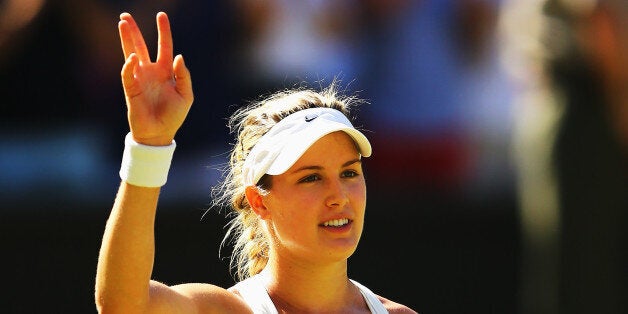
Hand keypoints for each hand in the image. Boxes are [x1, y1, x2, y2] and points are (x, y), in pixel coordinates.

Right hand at [118, 12, 192, 145]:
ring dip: (126, 39)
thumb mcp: (186, 95)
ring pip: (130, 54)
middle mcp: (150, 72)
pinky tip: (132, 58)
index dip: (163, 31)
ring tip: (122, 23)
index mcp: (165, 71)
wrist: (160, 134)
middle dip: (134, 31)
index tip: (161, 15)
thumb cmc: (173, 116)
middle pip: (141, 45)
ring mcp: (139, 79)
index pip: (164, 46)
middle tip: (126, 15)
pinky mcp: (131, 89)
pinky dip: (129, 66)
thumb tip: (178, 56)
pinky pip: (128, 74)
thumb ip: (183, 76)